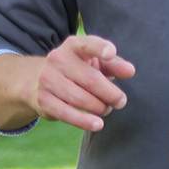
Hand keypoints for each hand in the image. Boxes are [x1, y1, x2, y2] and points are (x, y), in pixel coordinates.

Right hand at [0, 35, 136, 131]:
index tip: (111, 53)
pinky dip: (84, 121)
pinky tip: (97, 124)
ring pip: (80, 98)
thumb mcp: (95, 63)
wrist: (38, 80)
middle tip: (120, 101)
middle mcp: (58, 59)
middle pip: (90, 79)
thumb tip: (130, 71)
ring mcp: (48, 79)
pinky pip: (67, 113)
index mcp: (73, 46)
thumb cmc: (77, 70)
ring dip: (99, 107)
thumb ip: (115, 65)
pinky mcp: (43, 100)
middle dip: (110, 93)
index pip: (87, 44)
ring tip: (107, 110)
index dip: (99, 48)